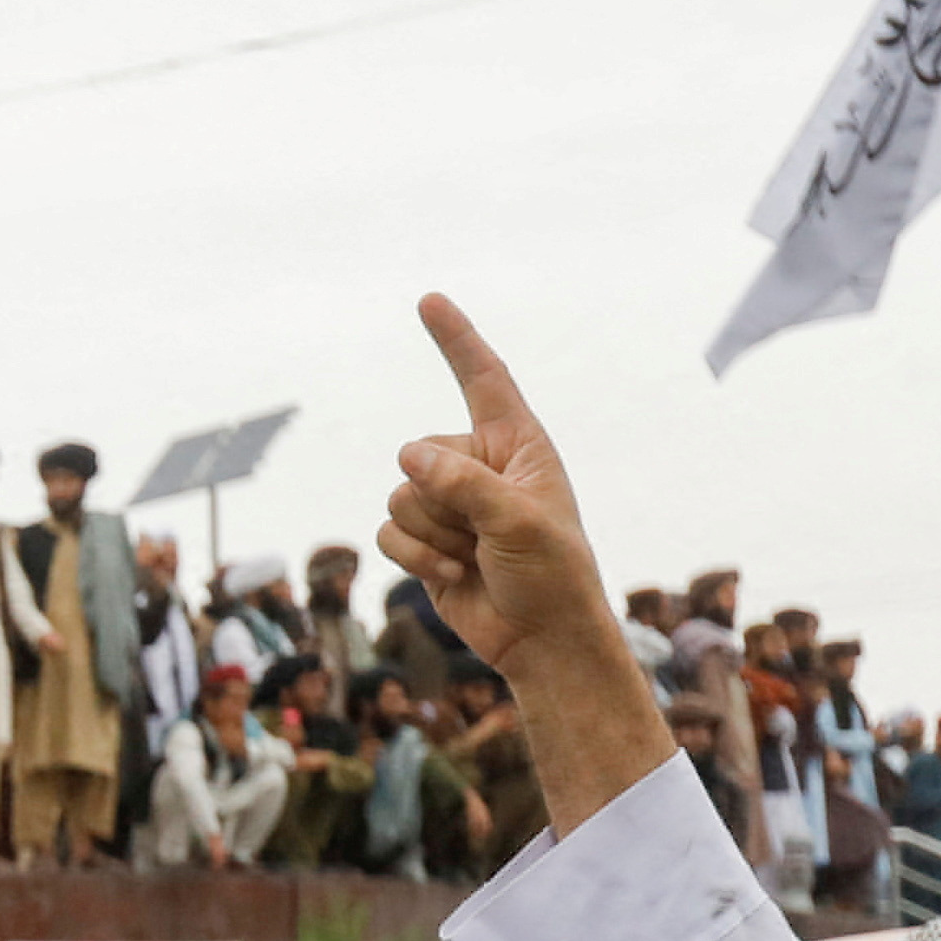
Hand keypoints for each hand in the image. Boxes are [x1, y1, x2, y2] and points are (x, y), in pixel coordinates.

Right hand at [378, 296, 621, 675]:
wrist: (541, 639)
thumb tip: (406, 455)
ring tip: (475, 559)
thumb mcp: (518, 520)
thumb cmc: (551, 574)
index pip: (483, 379)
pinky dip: (415, 559)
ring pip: (400, 496)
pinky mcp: (425, 542)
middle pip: (422, 455)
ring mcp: (450, 504)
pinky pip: (389, 532)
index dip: (456, 340)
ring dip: (432, 537)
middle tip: (486, 537)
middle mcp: (479, 466)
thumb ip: (463, 481)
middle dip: (443, 501)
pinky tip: (454, 576)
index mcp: (517, 445)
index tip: (429, 302)